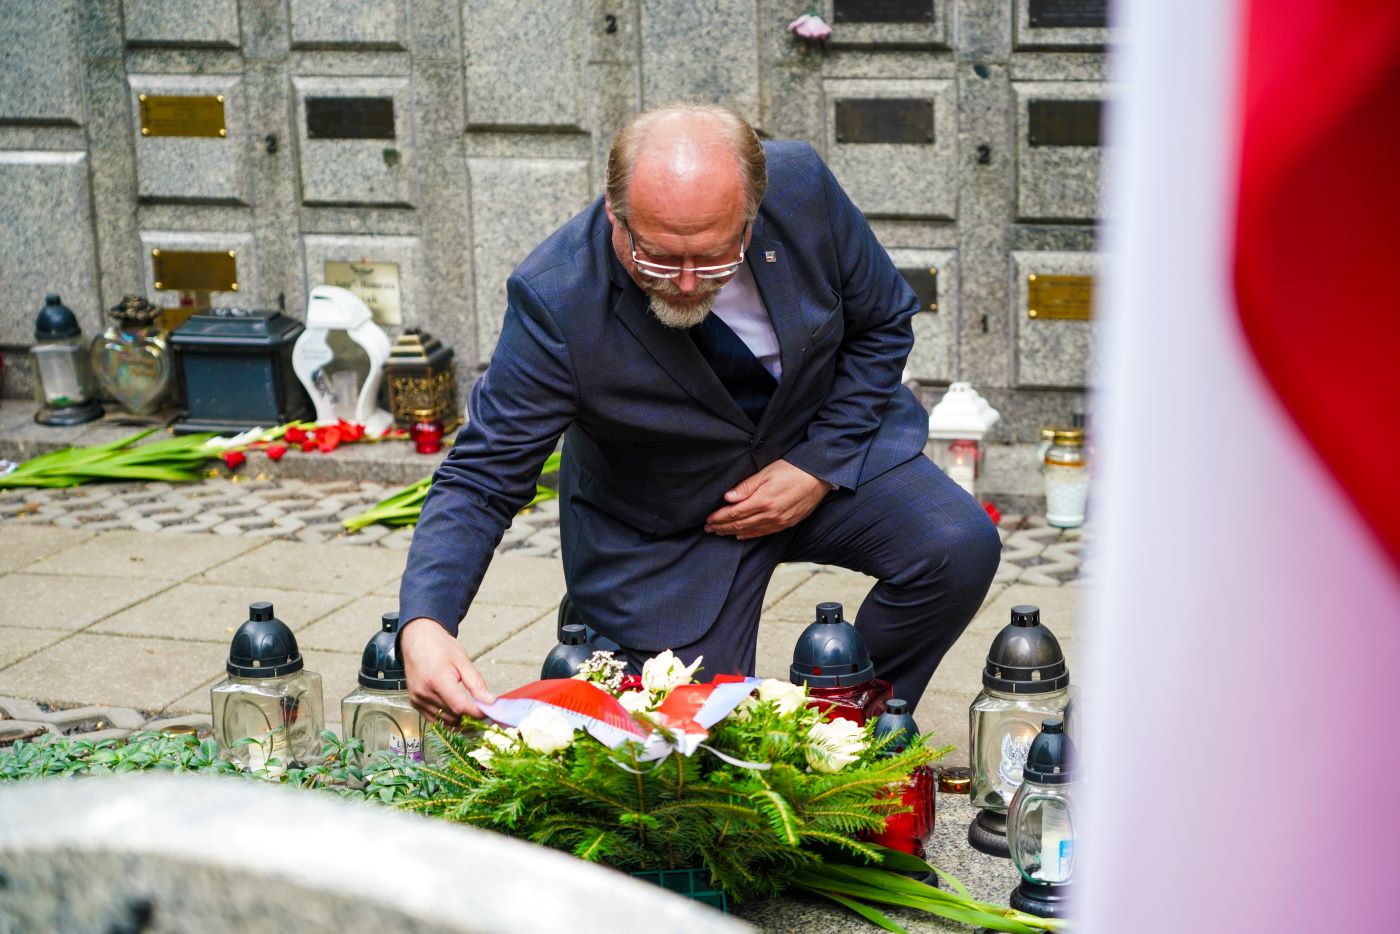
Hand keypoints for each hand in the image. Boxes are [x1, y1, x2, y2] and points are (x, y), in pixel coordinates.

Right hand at [400, 617, 495, 725]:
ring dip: (459, 719)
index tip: (489, 712)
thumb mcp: (463, 660)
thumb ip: (476, 683)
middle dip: (470, 716)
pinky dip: (446, 717)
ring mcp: (418, 699)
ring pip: (444, 721)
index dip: (477, 713)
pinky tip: (454, 707)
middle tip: (482, 709)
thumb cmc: (440, 646)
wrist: (417, 639)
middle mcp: (425, 693)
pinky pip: (434, 719)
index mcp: (438, 680)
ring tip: (469, 707)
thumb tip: (490, 702)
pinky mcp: (414, 702)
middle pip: (453, 717)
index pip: (461, 707)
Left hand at [704, 459, 829, 539]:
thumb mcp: (766, 472)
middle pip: (740, 524)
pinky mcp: (787, 523)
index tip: (708, 519)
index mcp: (763, 501)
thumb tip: (728, 498)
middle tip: (708, 528)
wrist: (819, 476)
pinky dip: (750, 535)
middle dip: (722, 527)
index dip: (719, 518)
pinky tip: (741, 535)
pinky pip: (764, 533)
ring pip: (751, 531)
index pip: (734, 513)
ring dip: (733, 532)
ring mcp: (780, 521)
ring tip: (720, 532)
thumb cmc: (792, 469)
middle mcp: (771, 515)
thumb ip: (746, 487)